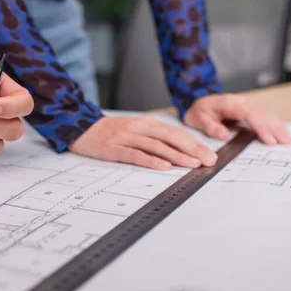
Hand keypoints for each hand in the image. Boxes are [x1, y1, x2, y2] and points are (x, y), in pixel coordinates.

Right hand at [68, 116, 218, 169]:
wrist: (80, 127)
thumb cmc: (109, 132)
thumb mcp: (133, 129)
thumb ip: (152, 137)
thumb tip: (177, 151)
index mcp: (146, 123)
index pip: (176, 133)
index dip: (194, 143)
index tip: (210, 154)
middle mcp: (139, 128)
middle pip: (171, 138)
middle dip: (192, 150)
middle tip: (209, 161)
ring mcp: (126, 138)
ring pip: (156, 146)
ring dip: (177, 156)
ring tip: (193, 165)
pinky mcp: (114, 149)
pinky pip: (135, 155)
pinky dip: (151, 161)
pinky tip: (164, 167)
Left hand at [183, 94, 290, 144]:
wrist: (198, 103)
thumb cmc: (198, 111)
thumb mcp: (197, 119)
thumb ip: (209, 126)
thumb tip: (223, 135)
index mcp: (230, 104)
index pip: (250, 115)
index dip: (261, 127)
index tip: (270, 140)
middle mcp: (241, 103)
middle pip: (263, 113)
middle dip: (275, 128)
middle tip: (285, 143)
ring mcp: (246, 106)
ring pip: (267, 114)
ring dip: (278, 126)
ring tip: (287, 140)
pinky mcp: (249, 111)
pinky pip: (264, 116)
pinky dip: (274, 125)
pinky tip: (281, 134)